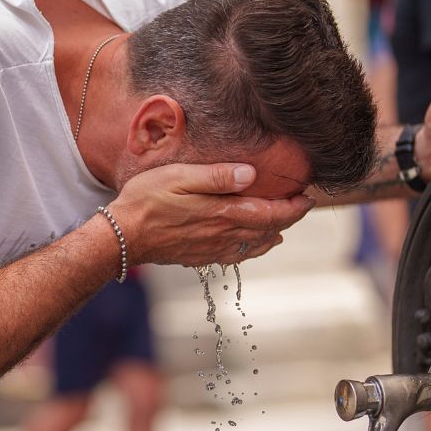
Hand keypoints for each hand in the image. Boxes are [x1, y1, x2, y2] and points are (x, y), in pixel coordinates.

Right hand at [107, 163, 314, 266]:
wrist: (122, 236)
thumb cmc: (147, 200)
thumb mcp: (180, 177)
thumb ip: (217, 176)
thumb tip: (251, 174)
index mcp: (222, 212)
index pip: (270, 212)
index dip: (293, 207)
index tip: (308, 197)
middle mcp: (222, 234)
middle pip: (268, 229)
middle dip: (289, 218)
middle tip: (301, 205)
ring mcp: (212, 248)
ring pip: (255, 244)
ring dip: (274, 233)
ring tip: (284, 223)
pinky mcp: (201, 257)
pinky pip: (237, 255)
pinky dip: (254, 248)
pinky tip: (256, 243)